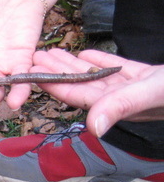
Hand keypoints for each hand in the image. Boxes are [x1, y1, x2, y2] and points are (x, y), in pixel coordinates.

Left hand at [32, 49, 163, 136]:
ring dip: (74, 64)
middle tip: (35, 57)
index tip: (33, 73)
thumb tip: (93, 129)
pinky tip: (86, 53)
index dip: (53, 83)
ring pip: (95, 75)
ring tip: (53, 52)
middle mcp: (119, 98)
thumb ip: (120, 107)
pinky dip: (100, 61)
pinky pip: (116, 68)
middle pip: (80, 84)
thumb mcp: (148, 93)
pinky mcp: (145, 77)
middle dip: (56, 71)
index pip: (75, 94)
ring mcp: (132, 88)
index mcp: (115, 105)